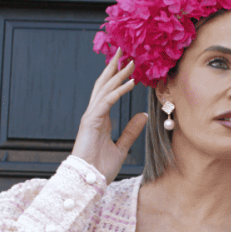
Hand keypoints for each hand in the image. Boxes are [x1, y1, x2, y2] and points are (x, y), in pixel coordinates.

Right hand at [71, 49, 147, 182]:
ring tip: (129, 61)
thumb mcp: (122, 147)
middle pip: (104, 84)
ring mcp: (91, 116)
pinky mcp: (91, 121)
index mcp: (101, 119)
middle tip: (123, 50)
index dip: (118, 77)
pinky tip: (129, 82)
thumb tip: (142, 115)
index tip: (128, 64)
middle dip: (114, 67)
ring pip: (104, 89)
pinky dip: (118, 91)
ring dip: (117, 74)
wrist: (88, 181)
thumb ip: (131, 131)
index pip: (109, 92)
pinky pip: (106, 101)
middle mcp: (95, 114)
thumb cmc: (100, 168)